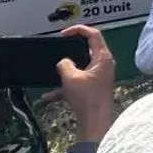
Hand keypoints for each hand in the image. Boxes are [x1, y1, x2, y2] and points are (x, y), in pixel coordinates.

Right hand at [56, 25, 115, 141]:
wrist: (95, 123)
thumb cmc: (87, 98)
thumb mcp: (70, 77)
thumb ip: (65, 64)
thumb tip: (64, 63)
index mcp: (103, 57)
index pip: (94, 34)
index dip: (78, 29)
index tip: (63, 34)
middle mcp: (104, 64)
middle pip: (86, 50)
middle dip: (70, 50)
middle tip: (58, 49)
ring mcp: (100, 76)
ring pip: (80, 67)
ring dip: (65, 72)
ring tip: (52, 74)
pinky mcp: (94, 87)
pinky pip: (78, 82)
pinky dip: (65, 87)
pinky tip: (48, 97)